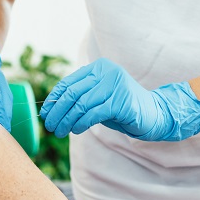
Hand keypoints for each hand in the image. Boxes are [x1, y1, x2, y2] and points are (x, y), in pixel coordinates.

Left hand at [39, 58, 199, 140]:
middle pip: (73, 93)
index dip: (53, 99)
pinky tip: (76, 130)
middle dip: (58, 111)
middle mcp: (107, 72)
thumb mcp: (97, 99)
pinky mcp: (122, 100)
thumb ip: (79, 98)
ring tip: (60, 132)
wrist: (154, 114)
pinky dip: (81, 123)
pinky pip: (93, 113)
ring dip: (67, 120)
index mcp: (99, 68)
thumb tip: (51, 109)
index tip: (45, 113)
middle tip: (50, 126)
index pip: (68, 82)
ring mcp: (115, 85)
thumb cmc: (121, 108)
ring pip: (81, 104)